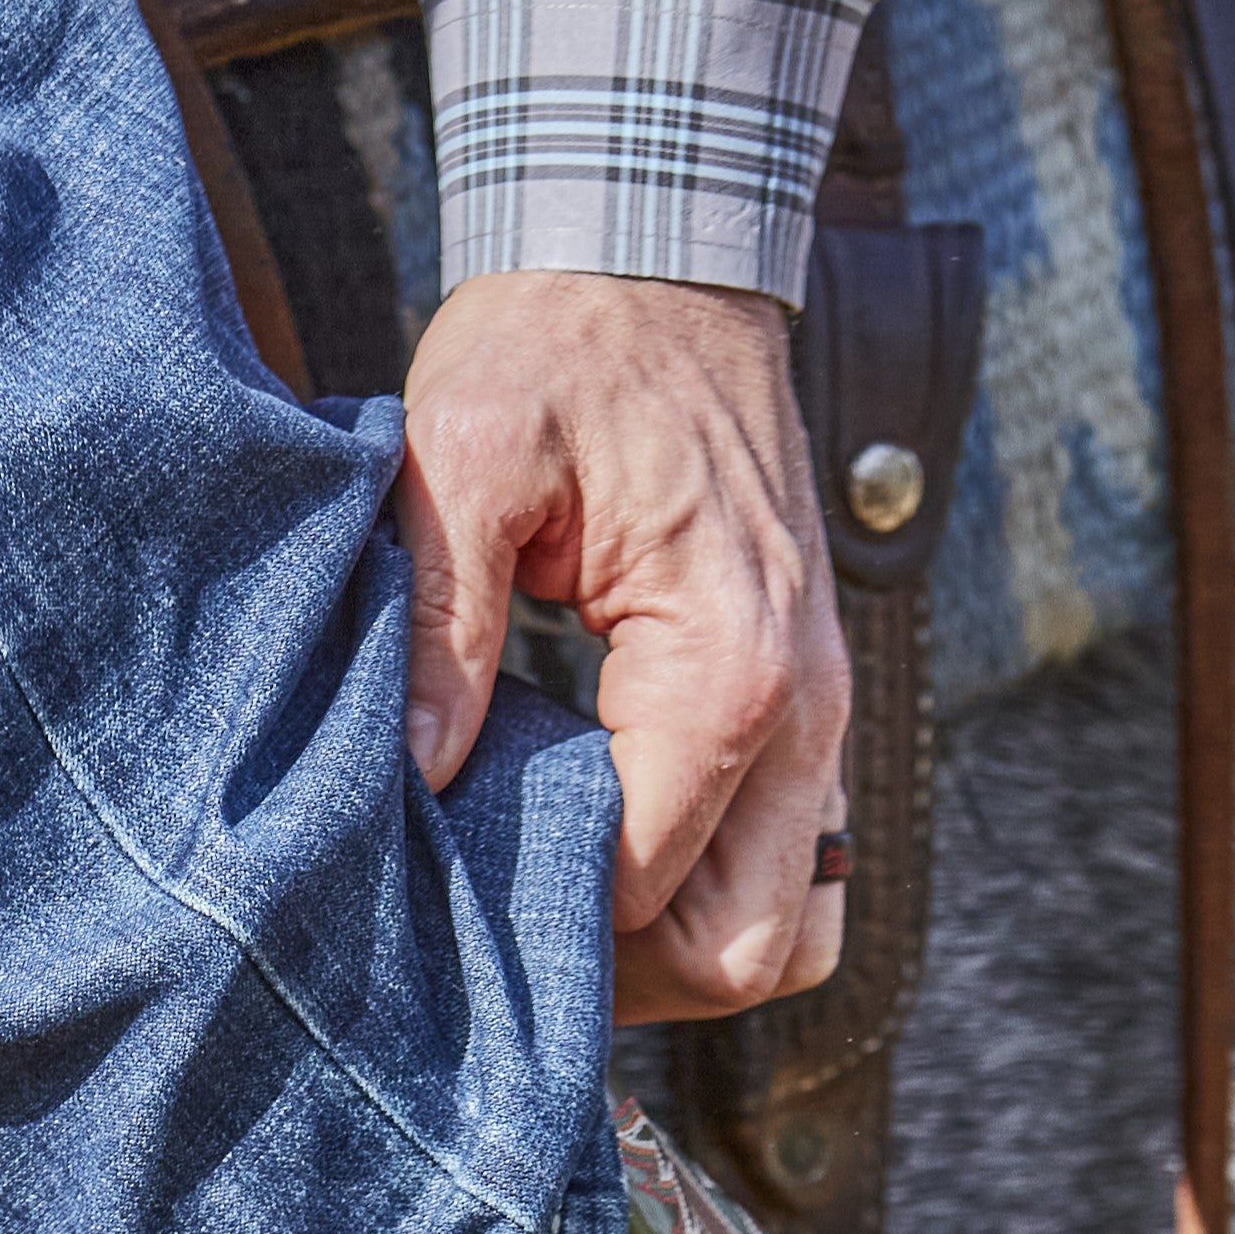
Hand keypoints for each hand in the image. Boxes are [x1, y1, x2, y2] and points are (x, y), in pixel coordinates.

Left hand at [395, 271, 848, 1024]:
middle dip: (629, 980)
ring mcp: (821, 720)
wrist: (662, 253)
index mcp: (729, 664)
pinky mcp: (806, 713)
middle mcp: (804, 713)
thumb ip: (442, 618)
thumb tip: (413, 775)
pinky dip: (710, 895)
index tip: (444, 914)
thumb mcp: (467, 454)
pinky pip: (790, 865)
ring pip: (794, 930)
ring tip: (558, 913)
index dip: (545, 930)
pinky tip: (603, 856)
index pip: (647, 887)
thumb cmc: (564, 342)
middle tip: (502, 947)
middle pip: (753, 953)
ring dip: (683, 953)